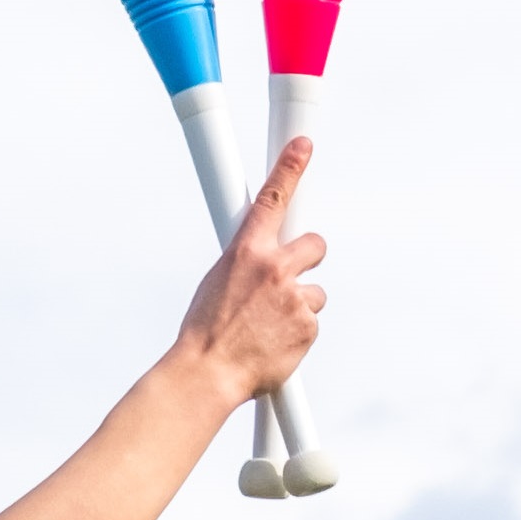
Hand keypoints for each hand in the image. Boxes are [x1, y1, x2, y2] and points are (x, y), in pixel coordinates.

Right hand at [175, 140, 326, 404]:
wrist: (207, 373)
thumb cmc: (206, 332)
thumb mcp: (216, 283)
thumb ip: (243, 265)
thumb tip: (255, 261)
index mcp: (246, 252)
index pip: (273, 198)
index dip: (290, 167)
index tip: (303, 146)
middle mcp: (274, 268)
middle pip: (313, 243)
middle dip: (307, 256)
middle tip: (290, 276)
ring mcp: (294, 296)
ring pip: (314, 290)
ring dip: (298, 304)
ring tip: (270, 326)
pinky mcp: (308, 324)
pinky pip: (312, 321)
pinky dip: (298, 332)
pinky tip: (275, 343)